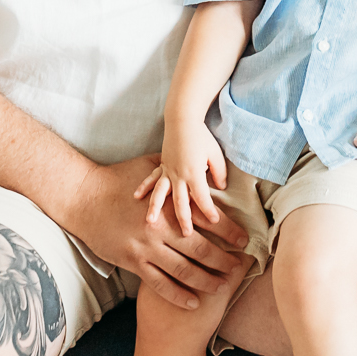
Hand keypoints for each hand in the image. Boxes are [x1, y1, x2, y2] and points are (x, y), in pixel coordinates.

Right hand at [74, 157, 247, 310]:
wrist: (84, 197)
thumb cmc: (117, 177)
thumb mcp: (148, 165)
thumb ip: (175, 169)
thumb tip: (196, 162)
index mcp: (169, 204)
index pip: (207, 218)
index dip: (229, 230)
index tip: (245, 240)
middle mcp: (161, 228)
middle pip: (200, 248)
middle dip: (223, 259)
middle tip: (240, 267)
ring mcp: (146, 248)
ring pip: (184, 270)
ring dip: (206, 280)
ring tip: (222, 287)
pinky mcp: (133, 262)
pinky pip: (160, 284)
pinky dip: (178, 295)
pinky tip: (193, 303)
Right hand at [135, 120, 227, 236]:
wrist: (183, 120)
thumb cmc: (201, 137)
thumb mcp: (215, 154)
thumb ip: (219, 173)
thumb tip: (220, 188)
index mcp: (194, 173)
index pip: (203, 198)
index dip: (209, 211)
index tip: (215, 222)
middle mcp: (179, 175)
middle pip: (181, 202)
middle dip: (183, 220)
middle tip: (186, 235)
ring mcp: (167, 171)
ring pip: (161, 194)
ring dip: (155, 209)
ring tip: (150, 223)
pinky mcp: (161, 166)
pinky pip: (151, 179)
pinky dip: (143, 188)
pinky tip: (136, 197)